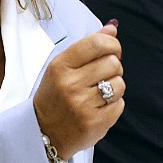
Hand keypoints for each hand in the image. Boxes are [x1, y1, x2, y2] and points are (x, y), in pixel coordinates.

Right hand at [33, 22, 124, 159]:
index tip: (112, 50)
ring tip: (99, 93)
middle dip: (113, 67)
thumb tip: (112, 28)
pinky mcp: (95, 123)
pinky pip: (119, 104)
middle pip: (113, 62)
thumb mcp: (63, 67)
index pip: (97, 43)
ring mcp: (83, 105)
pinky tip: (98, 107)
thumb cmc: (55, 96)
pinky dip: (113, 105)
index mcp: (60, 66)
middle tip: (101, 75)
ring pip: (119, 83)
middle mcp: (70, 84)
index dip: (112, 44)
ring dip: (114, 86)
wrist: (43, 133)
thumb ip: (88, 46)